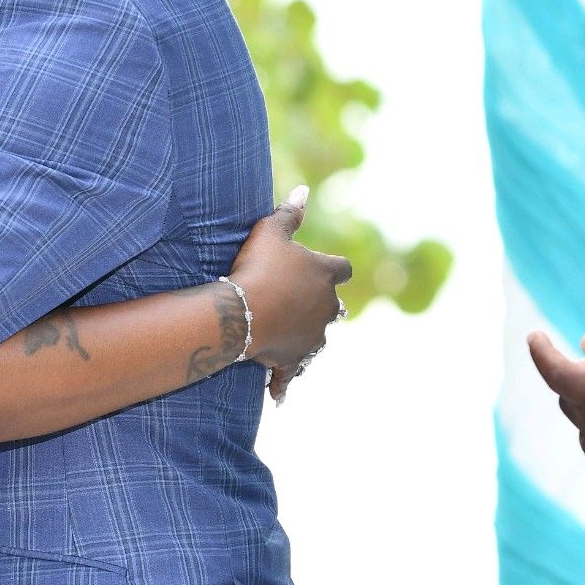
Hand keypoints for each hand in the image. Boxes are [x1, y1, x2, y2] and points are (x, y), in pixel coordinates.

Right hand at [228, 186, 353, 403]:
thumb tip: (303, 190)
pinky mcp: (294, 359)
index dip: (332, 268)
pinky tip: (279, 394)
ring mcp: (313, 336)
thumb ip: (289, 213)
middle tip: (302, 302)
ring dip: (306, 336)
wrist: (243, 311)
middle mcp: (326, 308)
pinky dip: (284, 382)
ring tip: (286, 335)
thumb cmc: (257, 266)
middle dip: (322, 305)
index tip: (320, 268)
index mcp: (324, 275)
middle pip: (334, 307)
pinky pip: (291, 373)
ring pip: (317, 339)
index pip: (341, 268)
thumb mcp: (270, 232)